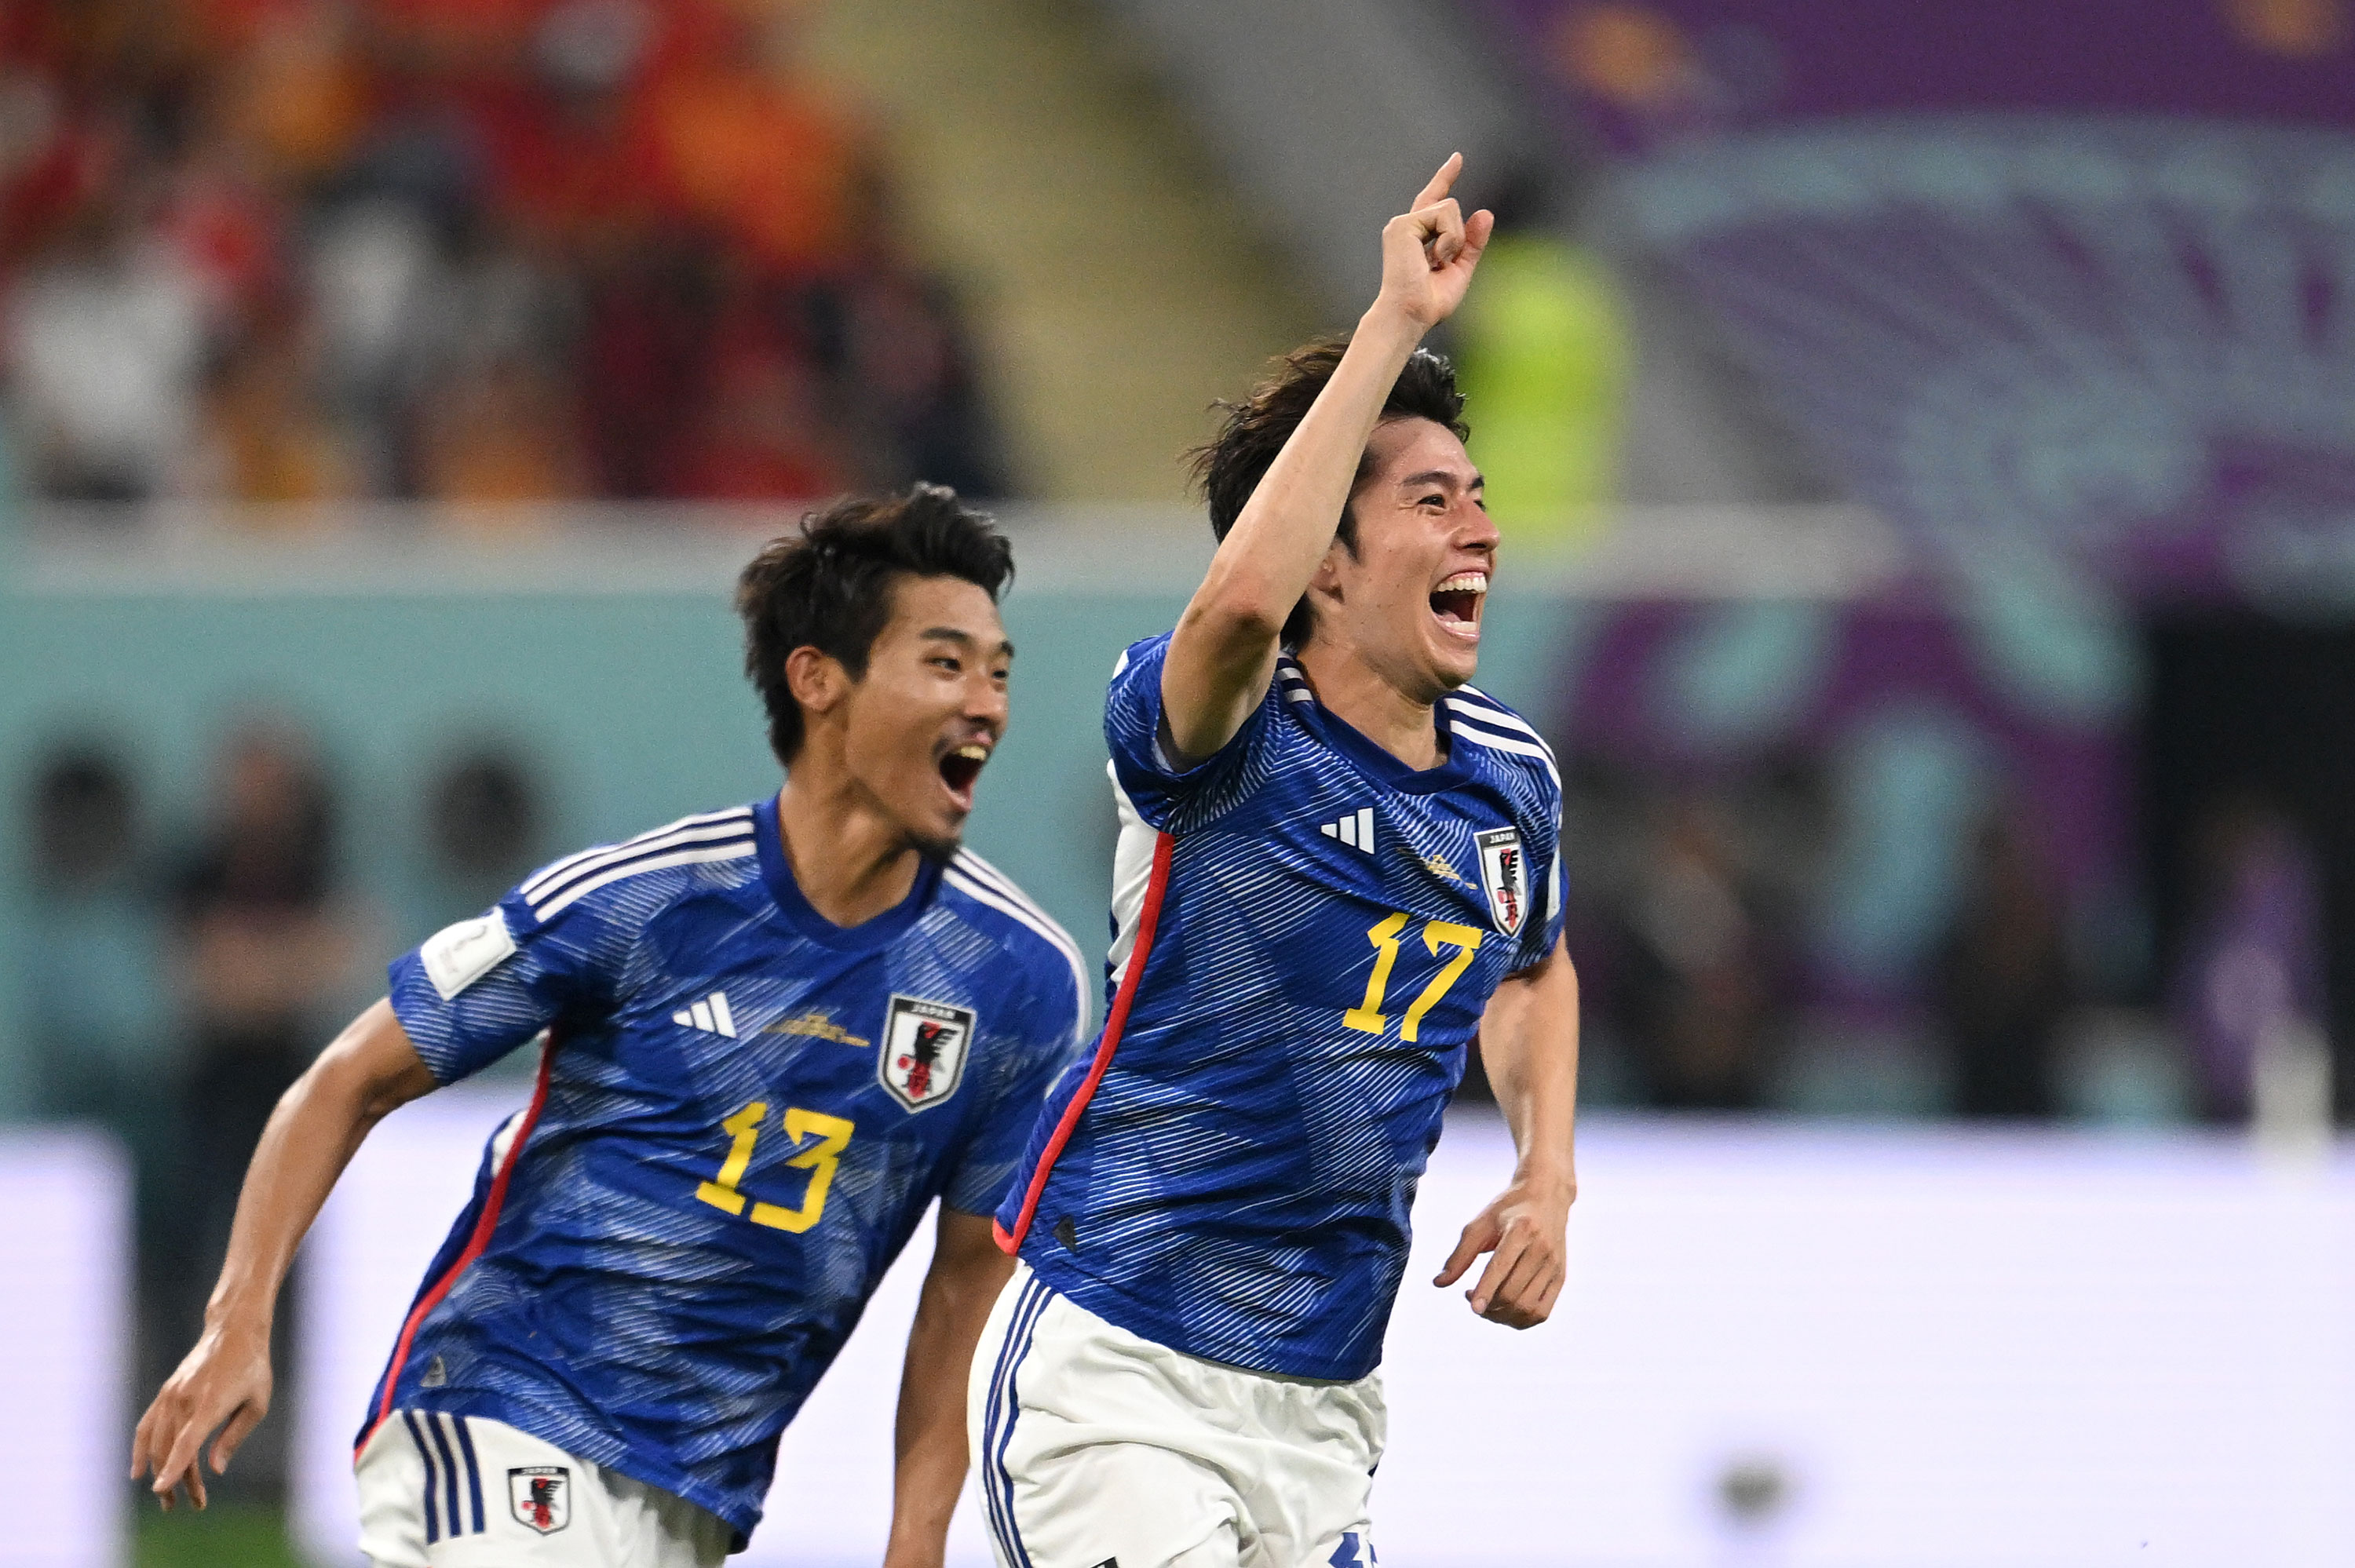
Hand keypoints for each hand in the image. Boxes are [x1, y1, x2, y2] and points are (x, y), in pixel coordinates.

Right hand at [130, 1316, 273, 1509]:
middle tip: (192, 1504)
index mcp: (211, 1402)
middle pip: (172, 1449)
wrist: (233, 1332)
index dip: (175, 1467)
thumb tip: (215, 1470)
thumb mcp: (257, 1403)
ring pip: (157, 1442)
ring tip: (168, 1497)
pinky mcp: (165, 1393)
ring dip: (160, 1472)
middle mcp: (185, 1399)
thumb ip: (234, 1437)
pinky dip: (140, 1449)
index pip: (187, 1441)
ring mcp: (171, 1396)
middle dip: (179, 1481)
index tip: (163, 1489)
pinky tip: (138, 1471)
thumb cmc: (252, 1368)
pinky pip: (146, 1426)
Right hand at [1373, 153, 1494, 329]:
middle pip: (1450, 208)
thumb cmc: (1430, 301)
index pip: (1435, 201)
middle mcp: (1407, 226)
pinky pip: (1444, 214)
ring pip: (1450, 208)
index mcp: (1418, 236)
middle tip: (1438, 268)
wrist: (1411, 314)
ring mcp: (1403, 223)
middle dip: (1457, 238)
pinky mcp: (1403, 224)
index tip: (1457, 158)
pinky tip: (1432, 258)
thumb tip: (1485, 213)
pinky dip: (1448, 238)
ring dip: (1454, 239)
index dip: (1445, 178)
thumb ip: (1473, 243)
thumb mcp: (1460, 270)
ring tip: (1435, 263)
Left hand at [1433, 1170, 1572, 1328]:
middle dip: (1488, 1305)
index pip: (1501, 1266)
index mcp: (1521, 1229)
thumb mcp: (1480, 1224)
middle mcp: (1542, 1248)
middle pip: (1513, 1293)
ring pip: (1528, 1308)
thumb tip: (1439, 1284)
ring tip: (1486, 1306)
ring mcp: (1554, 1265)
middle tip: (1469, 1296)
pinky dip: (1520, 1320)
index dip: (1486, 1290)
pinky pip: (1542, 1312)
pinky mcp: (1561, 1277)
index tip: (1472, 1307)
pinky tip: (1504, 1311)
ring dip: (1502, 1317)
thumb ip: (1459, 1255)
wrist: (1546, 1196)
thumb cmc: (1508, 1209)